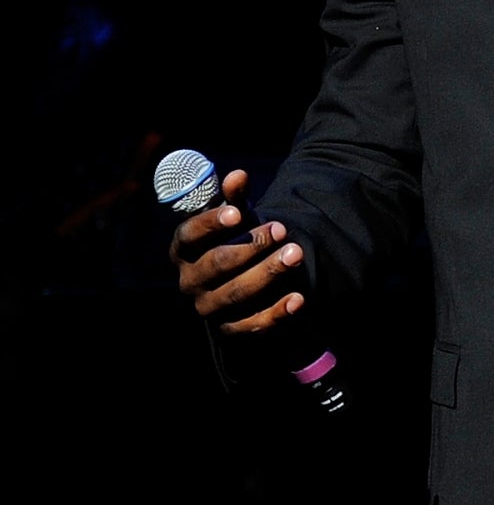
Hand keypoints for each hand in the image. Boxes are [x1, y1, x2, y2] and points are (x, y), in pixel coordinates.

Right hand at [168, 170, 306, 336]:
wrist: (252, 285)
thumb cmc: (240, 242)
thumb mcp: (239, 220)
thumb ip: (236, 199)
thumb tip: (238, 175)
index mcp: (184, 250)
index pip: (188, 236)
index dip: (210, 224)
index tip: (238, 213)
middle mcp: (190, 281)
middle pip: (218, 264)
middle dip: (252, 246)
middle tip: (283, 229)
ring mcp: (208, 307)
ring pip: (237, 293)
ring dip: (268, 273)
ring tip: (296, 254)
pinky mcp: (230, 330)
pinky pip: (252, 324)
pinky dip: (276, 313)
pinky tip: (298, 299)